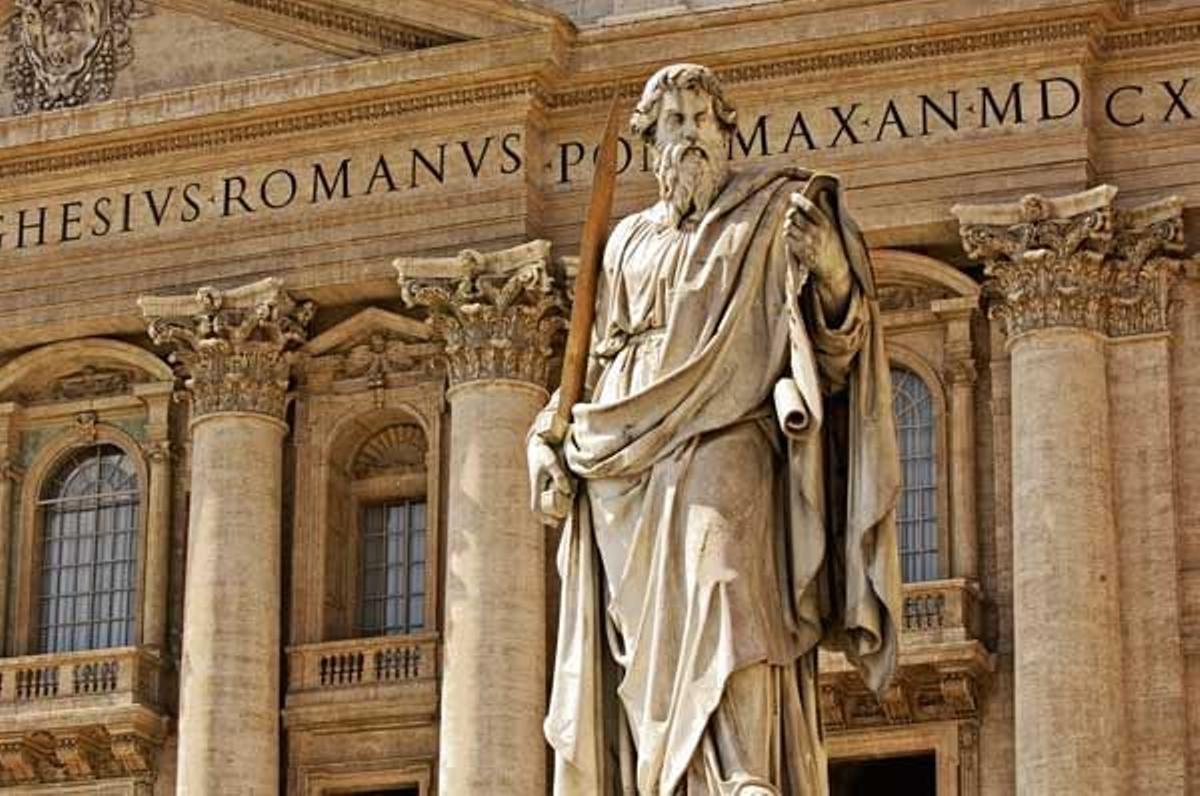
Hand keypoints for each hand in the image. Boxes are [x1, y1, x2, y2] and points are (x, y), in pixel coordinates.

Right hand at [528, 436, 574, 522]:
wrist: (540, 442)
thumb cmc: (544, 453)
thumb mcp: (551, 462)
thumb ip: (559, 476)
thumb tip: (567, 491)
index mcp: (536, 487)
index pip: (536, 508)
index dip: (544, 518)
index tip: (555, 522)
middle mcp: (540, 489)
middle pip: (546, 509)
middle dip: (557, 512)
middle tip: (568, 510)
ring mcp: (545, 486)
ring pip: (553, 501)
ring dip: (563, 503)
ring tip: (572, 494)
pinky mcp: (550, 481)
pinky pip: (558, 492)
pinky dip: (566, 493)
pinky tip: (572, 487)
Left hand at [785, 192, 851, 320]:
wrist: (834, 269)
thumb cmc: (834, 246)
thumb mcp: (834, 227)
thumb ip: (827, 210)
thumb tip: (822, 194)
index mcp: (826, 224)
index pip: (809, 208)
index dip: (799, 200)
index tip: (793, 196)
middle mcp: (816, 233)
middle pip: (795, 216)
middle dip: (791, 212)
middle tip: (792, 213)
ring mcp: (807, 243)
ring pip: (789, 226)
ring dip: (788, 223)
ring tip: (792, 225)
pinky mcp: (800, 252)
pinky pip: (787, 237)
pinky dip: (787, 234)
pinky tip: (791, 235)